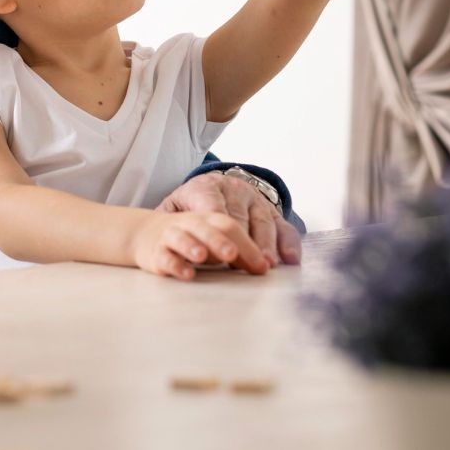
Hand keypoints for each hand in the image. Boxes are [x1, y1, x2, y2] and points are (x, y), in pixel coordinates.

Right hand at [131, 211, 269, 279]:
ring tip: (202, 256)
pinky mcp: (156, 252)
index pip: (231, 226)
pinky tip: (187, 273)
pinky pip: (165, 257)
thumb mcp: (216, 235)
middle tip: (233, 255)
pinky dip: (175, 264)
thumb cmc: (193, 236)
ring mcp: (173, 236)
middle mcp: (193, 223)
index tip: (263, 265)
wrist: (148, 232)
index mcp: (211, 218)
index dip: (248, 244)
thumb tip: (265, 267)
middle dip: (221, 242)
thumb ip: (240, 249)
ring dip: (193, 246)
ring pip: (183, 238)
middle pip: (208, 229)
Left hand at [155, 172, 301, 267]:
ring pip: (262, 221)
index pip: (211, 208)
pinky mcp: (271, 210)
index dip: (214, 230)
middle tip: (240, 263)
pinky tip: (290, 260)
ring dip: (265, 244)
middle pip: (239, 217)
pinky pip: (283, 225)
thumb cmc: (191, 204)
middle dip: (240, 241)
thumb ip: (167, 220)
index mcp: (205, 187)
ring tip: (265, 264)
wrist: (215, 185)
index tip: (216, 252)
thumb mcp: (174, 206)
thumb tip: (159, 240)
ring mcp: (255, 199)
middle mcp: (233, 189)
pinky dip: (288, 243)